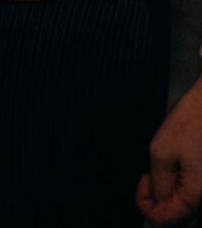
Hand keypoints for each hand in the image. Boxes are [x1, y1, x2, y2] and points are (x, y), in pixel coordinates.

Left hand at [139, 76, 201, 223]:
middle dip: (160, 205)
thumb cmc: (193, 122)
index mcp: (196, 195)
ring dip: (172, 199)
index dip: (145, 204)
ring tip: (164, 173)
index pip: (164, 220)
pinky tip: (179, 171)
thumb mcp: (162, 150)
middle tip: (150, 181)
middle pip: (181, 219)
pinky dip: (184, 191)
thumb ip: (159, 182)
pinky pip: (197, 196)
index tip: (143, 182)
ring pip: (190, 210)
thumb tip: (155, 201)